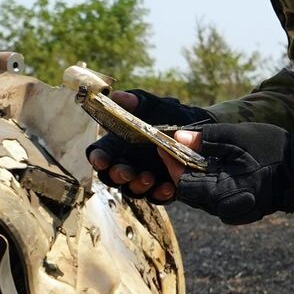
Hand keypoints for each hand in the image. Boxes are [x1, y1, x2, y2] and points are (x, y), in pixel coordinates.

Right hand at [86, 90, 213, 202]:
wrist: (195, 127)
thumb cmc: (167, 115)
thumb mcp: (153, 106)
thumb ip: (135, 102)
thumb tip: (116, 96)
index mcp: (117, 145)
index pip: (99, 155)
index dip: (97, 159)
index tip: (102, 160)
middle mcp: (126, 163)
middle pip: (111, 177)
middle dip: (118, 175)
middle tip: (129, 172)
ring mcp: (142, 178)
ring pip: (131, 189)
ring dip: (138, 186)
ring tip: (150, 177)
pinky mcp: (160, 188)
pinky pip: (155, 196)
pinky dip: (160, 194)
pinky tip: (168, 187)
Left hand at [168, 123, 293, 224]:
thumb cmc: (272, 149)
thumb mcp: (237, 137)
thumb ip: (207, 139)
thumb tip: (179, 138)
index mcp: (224, 194)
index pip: (184, 185)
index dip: (172, 165)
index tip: (164, 145)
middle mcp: (226, 209)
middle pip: (190, 194)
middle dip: (180, 170)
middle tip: (175, 147)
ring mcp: (235, 212)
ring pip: (202, 198)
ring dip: (193, 176)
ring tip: (190, 154)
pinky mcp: (241, 210)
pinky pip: (215, 200)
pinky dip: (208, 183)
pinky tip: (209, 166)